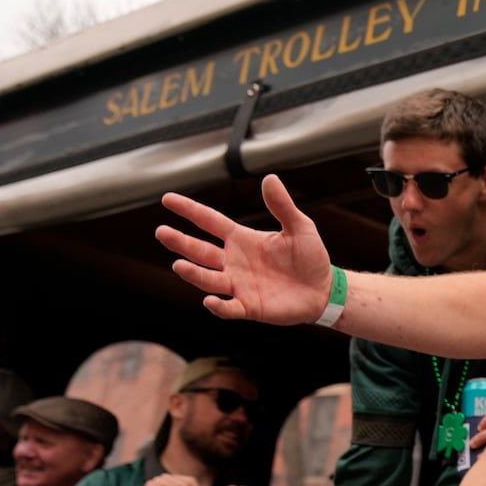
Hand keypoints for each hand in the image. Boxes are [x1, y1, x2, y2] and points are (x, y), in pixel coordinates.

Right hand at [156, 174, 332, 324]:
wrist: (324, 290)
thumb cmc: (310, 257)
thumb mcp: (299, 227)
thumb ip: (282, 205)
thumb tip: (270, 178)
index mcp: (242, 239)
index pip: (209, 221)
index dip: (189, 210)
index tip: (167, 198)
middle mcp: (234, 261)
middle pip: (200, 250)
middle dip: (180, 242)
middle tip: (161, 232)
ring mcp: (239, 285)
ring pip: (208, 279)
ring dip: (193, 273)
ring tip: (178, 265)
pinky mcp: (249, 306)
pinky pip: (229, 308)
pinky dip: (219, 306)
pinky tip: (210, 301)